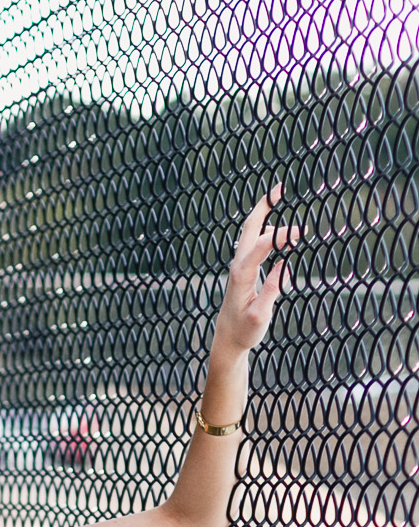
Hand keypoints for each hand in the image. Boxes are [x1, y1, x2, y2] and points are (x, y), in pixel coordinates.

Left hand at [212, 184, 299, 357]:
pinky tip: (281, 230)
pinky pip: (254, 241)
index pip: (260, 247)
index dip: (279, 236)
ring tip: (283, 200)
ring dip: (267, 214)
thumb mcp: (259, 317)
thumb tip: (284, 265)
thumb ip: (271, 291)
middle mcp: (238, 265)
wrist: (228, 339)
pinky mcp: (243, 268)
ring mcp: (239, 265)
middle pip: (249, 227)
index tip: (299, 232)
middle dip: (264, 206)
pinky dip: (267, 229)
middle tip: (280, 187)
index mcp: (241, 276)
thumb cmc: (244, 331)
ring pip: (251, 232)